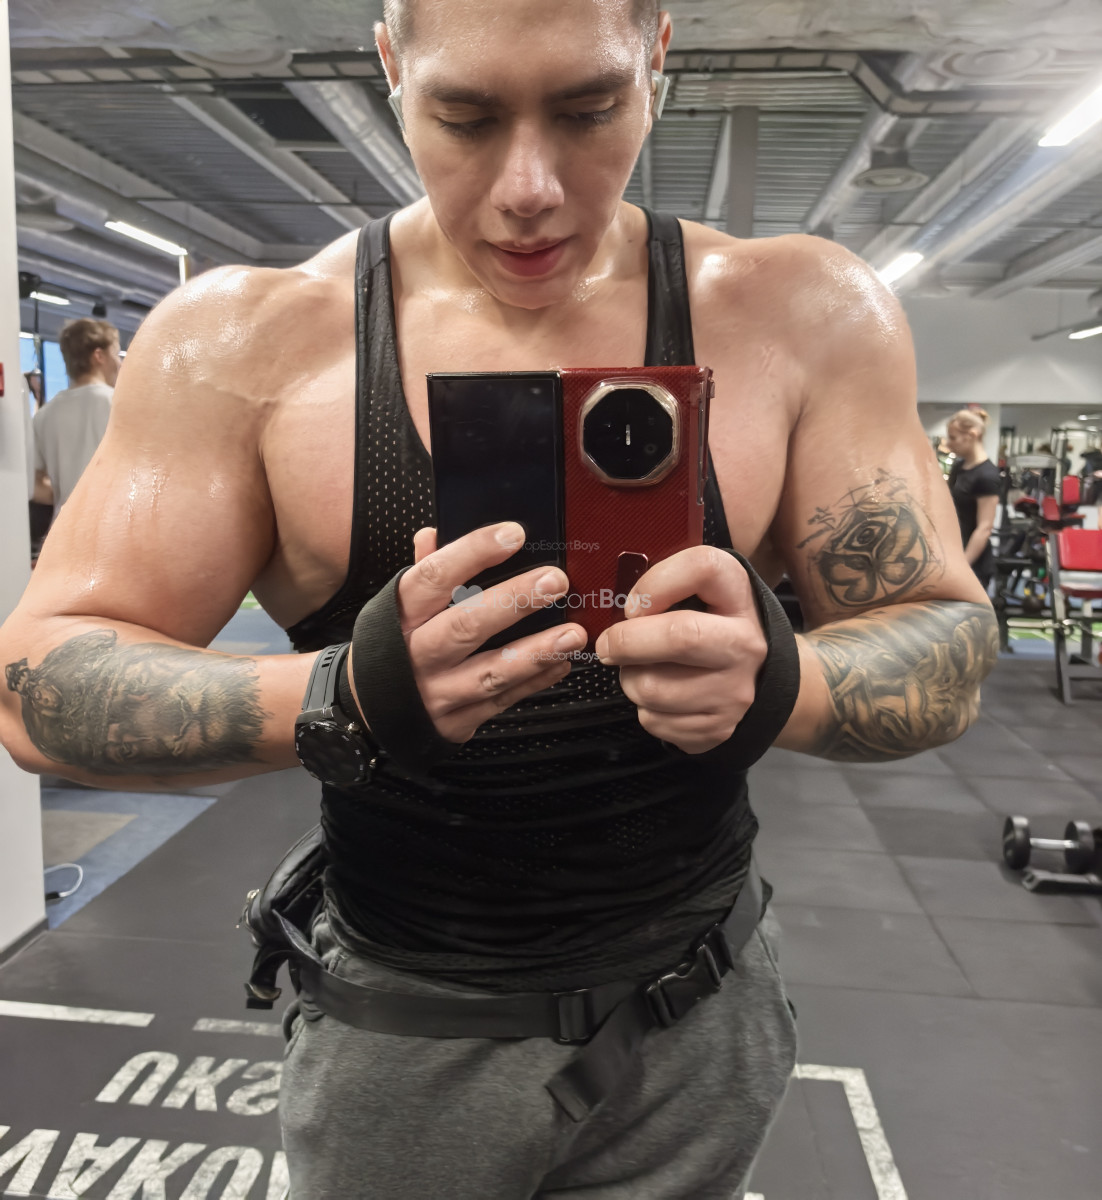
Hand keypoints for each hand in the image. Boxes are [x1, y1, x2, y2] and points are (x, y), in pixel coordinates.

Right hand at [351, 522, 585, 744]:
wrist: (369, 712)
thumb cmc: (394, 647)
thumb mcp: (396, 607)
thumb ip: (424, 571)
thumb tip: (433, 533)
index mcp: (400, 616)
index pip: (433, 577)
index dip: (472, 553)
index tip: (512, 535)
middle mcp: (416, 654)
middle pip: (465, 625)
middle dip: (514, 601)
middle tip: (555, 581)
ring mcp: (436, 692)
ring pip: (489, 672)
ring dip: (535, 652)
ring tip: (572, 633)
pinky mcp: (455, 722)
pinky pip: (501, 701)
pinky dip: (534, 682)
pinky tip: (561, 662)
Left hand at [593, 547, 767, 753]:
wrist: (759, 678)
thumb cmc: (711, 625)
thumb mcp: (701, 592)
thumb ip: (664, 587)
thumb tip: (616, 613)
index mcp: (738, 596)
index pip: (703, 568)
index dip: (654, 584)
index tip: (632, 605)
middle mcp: (744, 644)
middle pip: (679, 638)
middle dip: (627, 642)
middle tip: (607, 645)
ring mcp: (735, 691)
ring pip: (653, 689)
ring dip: (630, 679)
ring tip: (640, 670)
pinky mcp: (718, 729)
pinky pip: (655, 721)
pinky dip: (644, 709)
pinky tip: (659, 696)